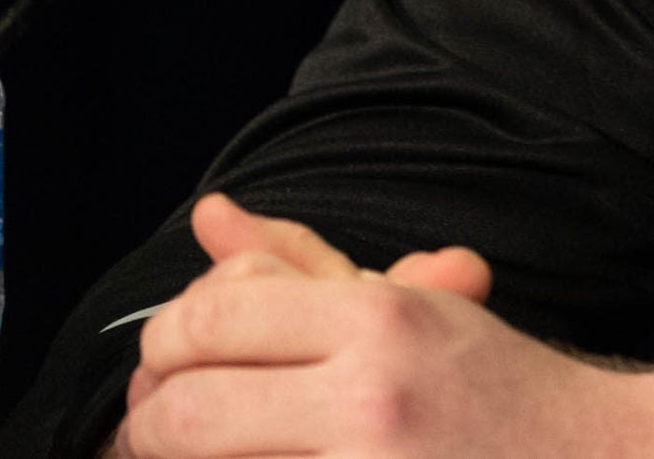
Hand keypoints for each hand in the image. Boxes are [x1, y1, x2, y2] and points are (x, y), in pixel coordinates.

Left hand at [110, 194, 653, 457]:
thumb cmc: (501, 391)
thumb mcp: (410, 307)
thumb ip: (302, 265)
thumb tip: (212, 218)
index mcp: (379, 322)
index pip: (207, 323)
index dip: (164, 347)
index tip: (169, 366)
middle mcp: (370, 401)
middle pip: (184, 413)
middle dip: (151, 425)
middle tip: (160, 430)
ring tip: (193, 452)